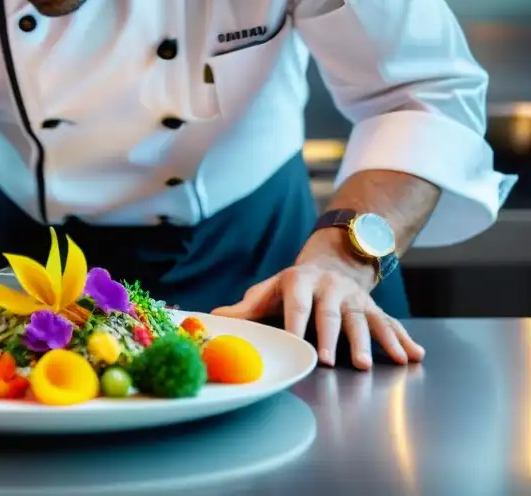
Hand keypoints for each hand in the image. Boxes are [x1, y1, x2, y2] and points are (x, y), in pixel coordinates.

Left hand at [211, 261, 424, 369]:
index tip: (296, 344)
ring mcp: (355, 298)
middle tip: (332, 361)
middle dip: (332, 339)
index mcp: (301, 282)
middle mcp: (331, 288)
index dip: (296, 324)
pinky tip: (412, 356)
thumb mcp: (269, 290)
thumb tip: (214, 317)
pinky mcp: (374, 308)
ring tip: (371, 364)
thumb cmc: (292, 287)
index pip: (297, 304)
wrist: (331, 264)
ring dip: (370, 343)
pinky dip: (402, 340)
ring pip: (363, 320)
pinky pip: (390, 324)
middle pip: (332, 315)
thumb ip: (246, 307)